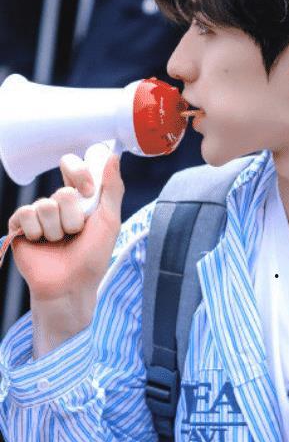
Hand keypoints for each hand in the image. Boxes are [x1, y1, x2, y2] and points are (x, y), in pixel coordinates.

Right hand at [9, 152, 123, 303]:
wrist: (70, 285)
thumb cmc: (92, 257)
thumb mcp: (110, 222)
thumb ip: (113, 189)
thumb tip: (114, 156)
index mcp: (80, 199)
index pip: (73, 167)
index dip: (80, 174)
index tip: (89, 191)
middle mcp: (58, 204)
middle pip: (62, 191)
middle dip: (73, 215)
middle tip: (76, 231)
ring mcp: (38, 214)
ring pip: (45, 205)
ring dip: (57, 229)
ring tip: (60, 243)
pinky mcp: (20, 225)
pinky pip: (26, 214)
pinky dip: (38, 232)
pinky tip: (41, 244)